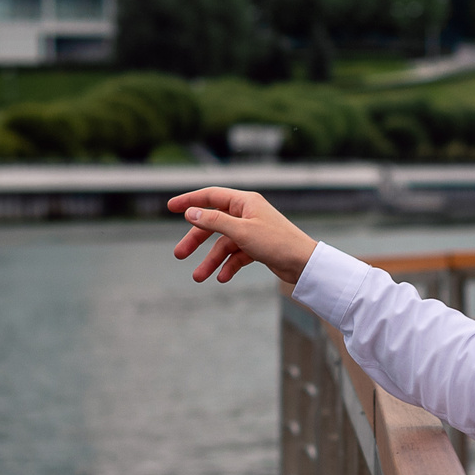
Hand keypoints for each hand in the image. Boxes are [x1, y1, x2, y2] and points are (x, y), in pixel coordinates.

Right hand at [168, 187, 320, 285]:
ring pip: (224, 244)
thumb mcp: (241, 231)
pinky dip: (228, 266)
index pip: (211, 196)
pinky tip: (222, 278)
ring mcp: (252, 231)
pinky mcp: (257, 247)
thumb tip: (191, 212)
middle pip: (214, 223)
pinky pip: (236, 255)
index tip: (170, 207)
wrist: (304, 264)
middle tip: (179, 254)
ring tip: (199, 277)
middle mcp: (247, 213)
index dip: (190, 201)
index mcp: (244, 202)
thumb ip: (214, 221)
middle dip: (196, 240)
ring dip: (211, 260)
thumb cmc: (277, 243)